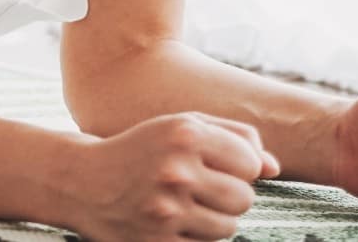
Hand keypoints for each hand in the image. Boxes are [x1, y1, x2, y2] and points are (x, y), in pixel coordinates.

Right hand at [54, 112, 280, 241]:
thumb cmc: (141, 149)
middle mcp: (176, 170)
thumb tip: (275, 168)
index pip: (249, 162)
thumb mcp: (180, 127)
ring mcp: (167, 210)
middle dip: (230, 194)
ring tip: (186, 203)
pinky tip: (171, 220)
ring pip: (229, 226)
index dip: (239, 166)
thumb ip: (233, 136)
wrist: (83, 181)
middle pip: (243, 198)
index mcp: (184, 133)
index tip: (218, 164)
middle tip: (202, 186)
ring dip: (214, 218)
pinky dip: (194, 236)